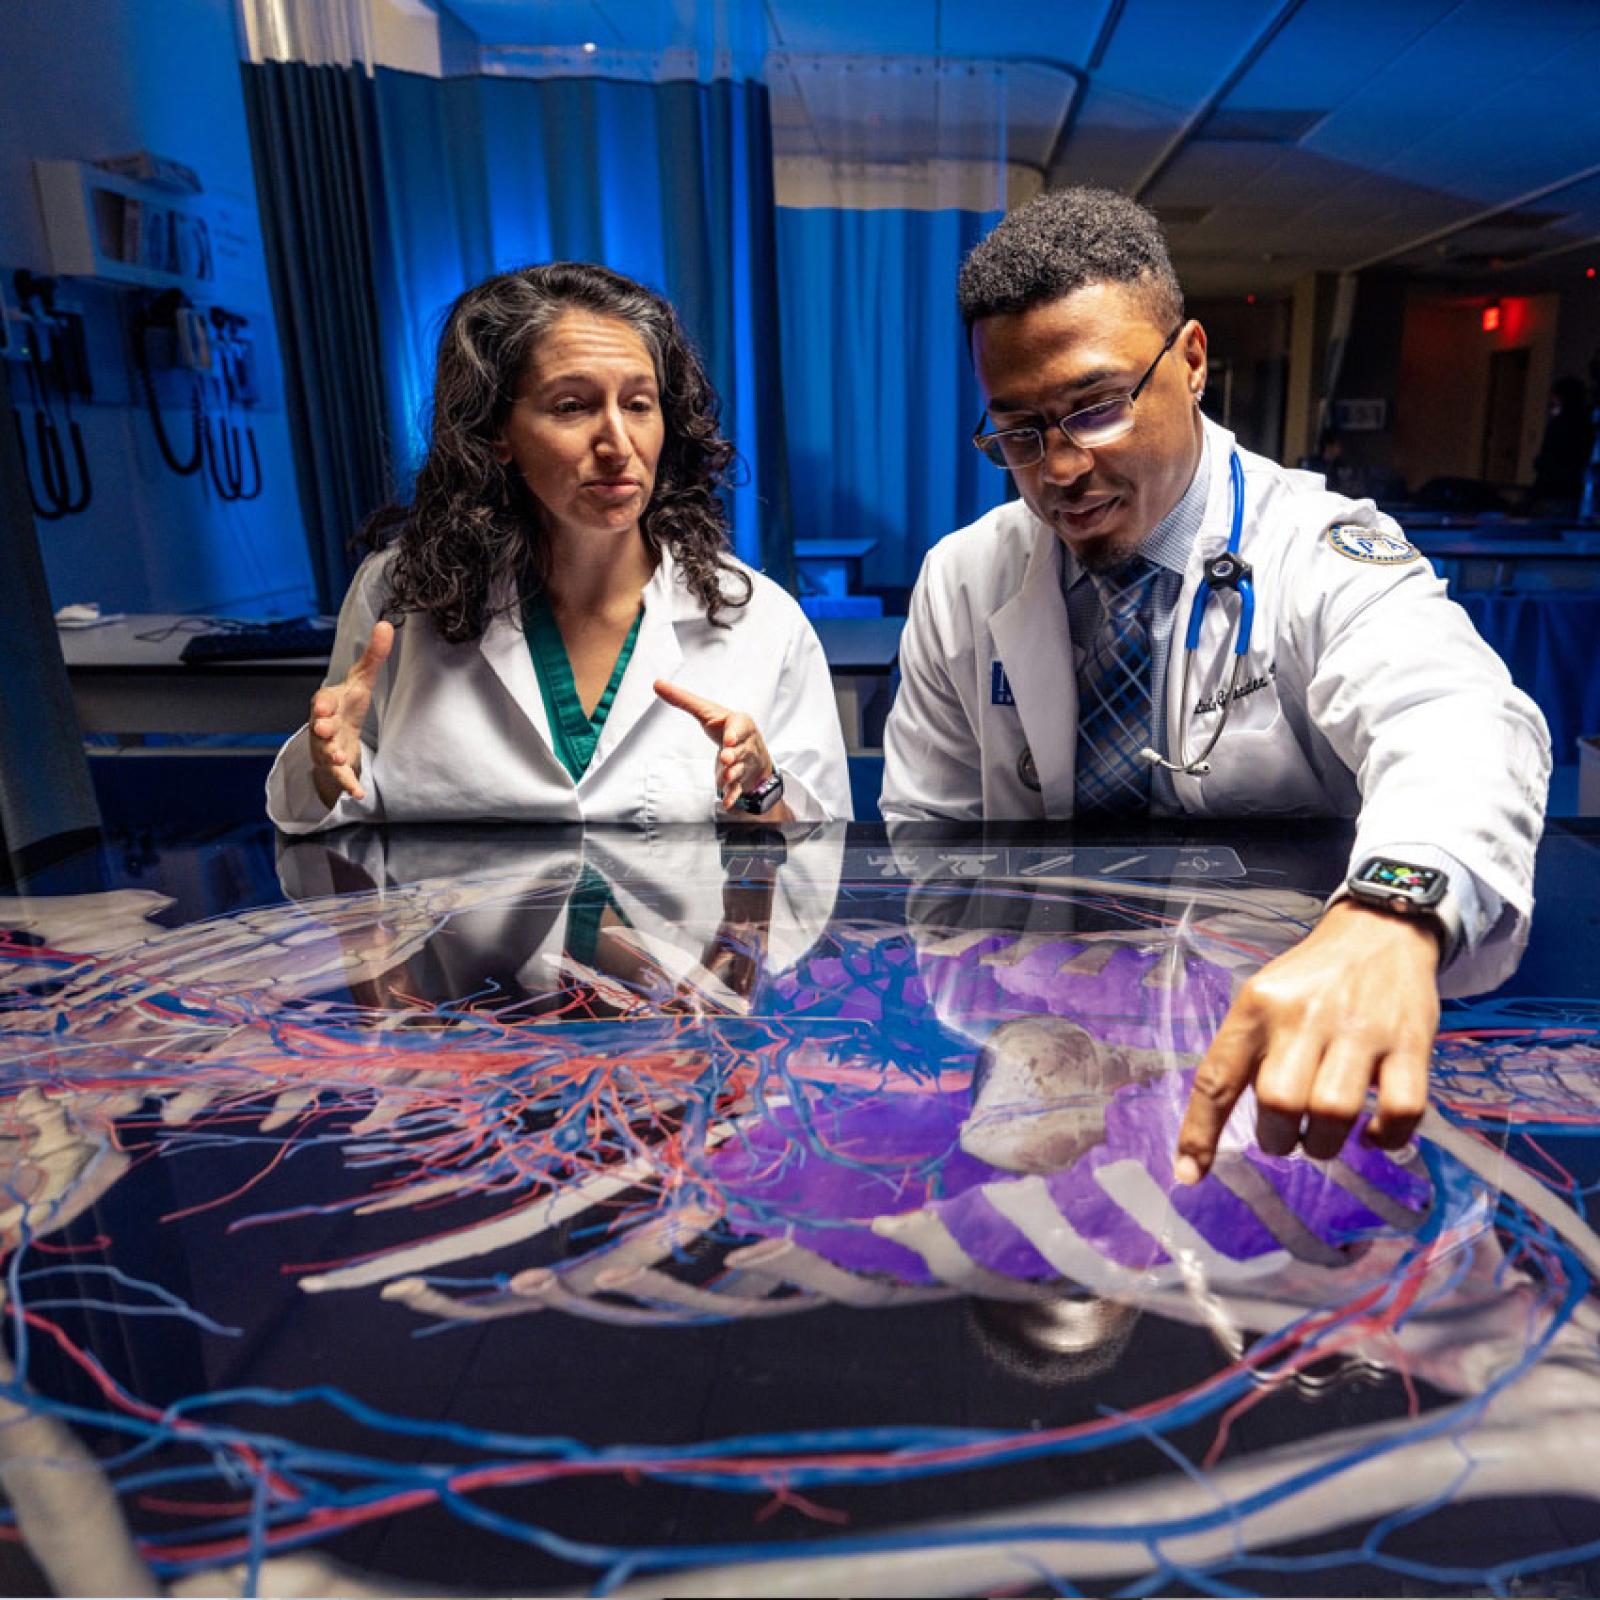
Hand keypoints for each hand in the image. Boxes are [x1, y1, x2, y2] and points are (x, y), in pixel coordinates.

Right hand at [309, 622, 392, 807]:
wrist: (335, 737)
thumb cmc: (346, 705)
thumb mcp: (360, 681)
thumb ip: (373, 656)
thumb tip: (387, 623)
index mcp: (328, 704)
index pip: (322, 701)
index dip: (322, 703)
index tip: (323, 704)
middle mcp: (322, 726)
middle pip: (318, 727)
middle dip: (321, 727)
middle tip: (325, 728)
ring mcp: (326, 748)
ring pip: (325, 753)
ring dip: (332, 756)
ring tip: (341, 759)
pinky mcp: (335, 768)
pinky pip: (340, 778)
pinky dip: (347, 785)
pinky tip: (358, 793)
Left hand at [652, 679, 786, 816]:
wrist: (752, 752)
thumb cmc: (726, 728)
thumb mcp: (707, 712)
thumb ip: (683, 700)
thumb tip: (657, 683)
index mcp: (741, 724)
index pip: (740, 726)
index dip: (736, 733)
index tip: (729, 739)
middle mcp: (746, 744)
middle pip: (741, 750)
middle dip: (734, 755)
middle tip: (725, 758)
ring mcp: (744, 764)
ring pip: (740, 770)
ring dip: (733, 774)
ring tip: (724, 778)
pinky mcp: (741, 781)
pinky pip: (738, 789)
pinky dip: (733, 796)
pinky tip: (726, 802)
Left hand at [1174, 899, 1440, 1182]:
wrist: (1379, 931)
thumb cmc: (1310, 980)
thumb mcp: (1262, 999)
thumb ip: (1242, 1055)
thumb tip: (1214, 1131)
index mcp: (1256, 1008)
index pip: (1217, 1078)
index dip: (1200, 1132)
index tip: (1190, 1175)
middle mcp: (1303, 1017)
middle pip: (1279, 1102)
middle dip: (1278, 1140)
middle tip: (1287, 1138)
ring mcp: (1360, 1030)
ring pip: (1334, 1112)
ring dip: (1325, 1145)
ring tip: (1324, 1138)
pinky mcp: (1411, 1042)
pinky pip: (1401, 1110)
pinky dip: (1387, 1138)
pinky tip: (1374, 1134)